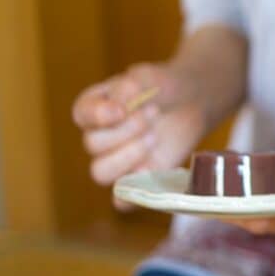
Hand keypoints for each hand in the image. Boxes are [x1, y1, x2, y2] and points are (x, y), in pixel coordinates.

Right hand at [72, 63, 207, 191]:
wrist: (192, 103)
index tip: (122, 109)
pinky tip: (150, 173)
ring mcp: (116, 159)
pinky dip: (131, 193)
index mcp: (94, 108)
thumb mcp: (150, 76)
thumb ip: (131, 85)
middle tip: (153, 113)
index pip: (82, 116)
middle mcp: (99, 136)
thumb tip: (117, 103)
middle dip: (126, 130)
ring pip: (100, 173)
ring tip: (154, 137)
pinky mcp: (137, 178)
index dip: (100, 116)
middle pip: (93, 145)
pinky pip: (122, 199)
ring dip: (128, 156)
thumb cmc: (166, 87)